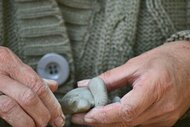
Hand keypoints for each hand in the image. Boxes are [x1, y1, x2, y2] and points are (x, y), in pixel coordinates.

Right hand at [0, 47, 63, 126]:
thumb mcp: (11, 65)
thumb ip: (31, 77)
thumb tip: (53, 86)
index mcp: (8, 61)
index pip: (37, 84)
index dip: (51, 102)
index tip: (59, 115)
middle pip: (28, 96)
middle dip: (43, 113)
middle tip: (49, 123)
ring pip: (11, 106)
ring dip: (28, 121)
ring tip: (36, 126)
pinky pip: (0, 111)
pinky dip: (14, 121)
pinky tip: (21, 125)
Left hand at [72, 41, 189, 126]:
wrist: (189, 65)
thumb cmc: (164, 60)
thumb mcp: (135, 64)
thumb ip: (109, 77)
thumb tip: (86, 84)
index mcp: (154, 89)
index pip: (126, 111)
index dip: (104, 116)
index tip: (85, 115)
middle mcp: (161, 108)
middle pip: (125, 123)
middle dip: (99, 122)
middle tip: (79, 117)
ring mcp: (163, 118)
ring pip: (129, 126)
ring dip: (107, 122)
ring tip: (91, 114)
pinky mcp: (163, 120)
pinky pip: (136, 124)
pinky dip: (120, 120)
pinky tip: (109, 113)